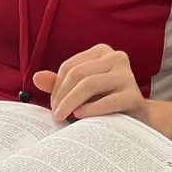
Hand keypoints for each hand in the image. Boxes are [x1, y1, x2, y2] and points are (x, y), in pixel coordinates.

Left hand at [33, 44, 150, 123]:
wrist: (135, 119)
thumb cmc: (104, 102)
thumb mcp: (80, 91)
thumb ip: (59, 84)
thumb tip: (36, 77)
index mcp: (102, 52)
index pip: (69, 66)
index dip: (56, 87)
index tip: (53, 106)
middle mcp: (116, 57)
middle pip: (78, 74)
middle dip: (62, 96)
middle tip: (56, 114)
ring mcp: (127, 75)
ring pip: (89, 84)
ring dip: (71, 103)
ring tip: (62, 117)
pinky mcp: (134, 95)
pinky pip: (107, 101)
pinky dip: (90, 109)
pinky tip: (79, 116)